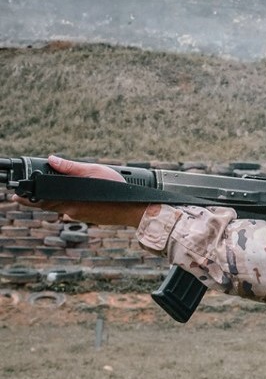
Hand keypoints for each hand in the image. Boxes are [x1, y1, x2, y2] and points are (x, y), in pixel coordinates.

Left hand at [12, 155, 148, 226]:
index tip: (16, 197)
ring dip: (60, 200)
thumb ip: (71, 167)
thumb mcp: (95, 172)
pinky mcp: (90, 219)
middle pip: (50, 204)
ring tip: (64, 191)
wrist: (136, 209)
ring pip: (64, 207)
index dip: (28, 199)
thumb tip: (52, 160)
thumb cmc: (119, 191)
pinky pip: (75, 210)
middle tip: (28, 195)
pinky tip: (83, 197)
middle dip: (41, 198)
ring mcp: (81, 216)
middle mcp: (73, 211)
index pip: (42, 201)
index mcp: (71, 201)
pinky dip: (73, 203)